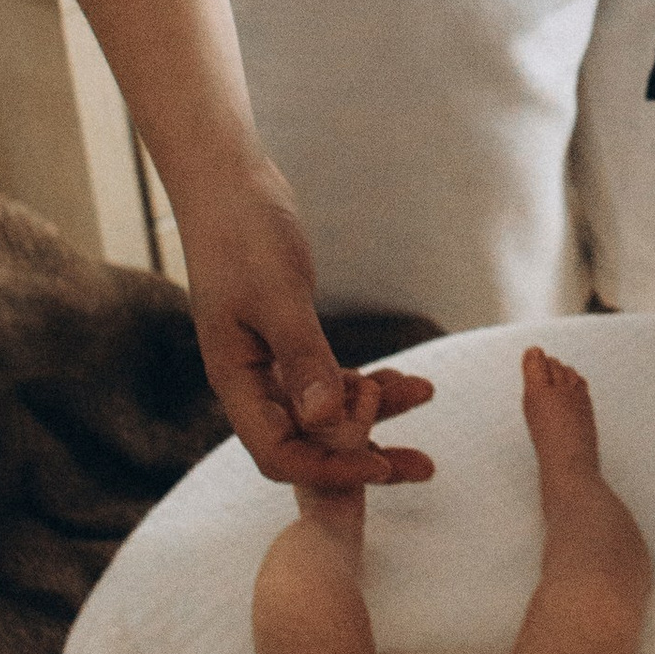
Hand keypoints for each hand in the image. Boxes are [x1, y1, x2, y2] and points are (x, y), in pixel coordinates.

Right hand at [175, 165, 435, 491]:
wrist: (228, 184)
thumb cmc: (243, 231)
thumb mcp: (278, 294)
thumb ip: (303, 357)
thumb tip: (328, 420)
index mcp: (236, 381)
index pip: (279, 454)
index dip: (331, 469)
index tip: (383, 467)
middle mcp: (251, 383)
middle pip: (307, 445)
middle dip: (364, 457)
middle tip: (425, 467)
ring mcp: (270, 365)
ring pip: (325, 414)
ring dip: (376, 415)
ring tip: (426, 397)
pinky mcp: (290, 343)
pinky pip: (331, 382)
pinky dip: (368, 384)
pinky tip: (407, 380)